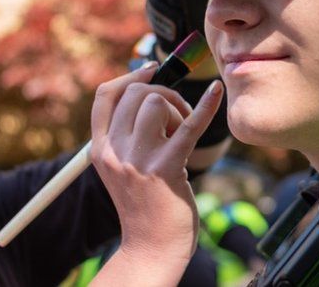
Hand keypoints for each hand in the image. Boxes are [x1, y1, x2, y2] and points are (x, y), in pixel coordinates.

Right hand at [90, 63, 223, 284]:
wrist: (151, 248)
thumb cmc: (145, 205)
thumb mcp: (122, 169)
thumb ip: (127, 136)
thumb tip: (148, 90)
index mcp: (100, 150)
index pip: (105, 97)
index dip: (128, 77)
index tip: (150, 70)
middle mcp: (115, 152)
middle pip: (135, 94)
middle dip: (162, 94)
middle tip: (178, 116)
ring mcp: (139, 161)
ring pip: (157, 102)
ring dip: (177, 108)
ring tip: (183, 131)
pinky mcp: (167, 169)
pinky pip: (189, 126)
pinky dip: (206, 106)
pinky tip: (218, 92)